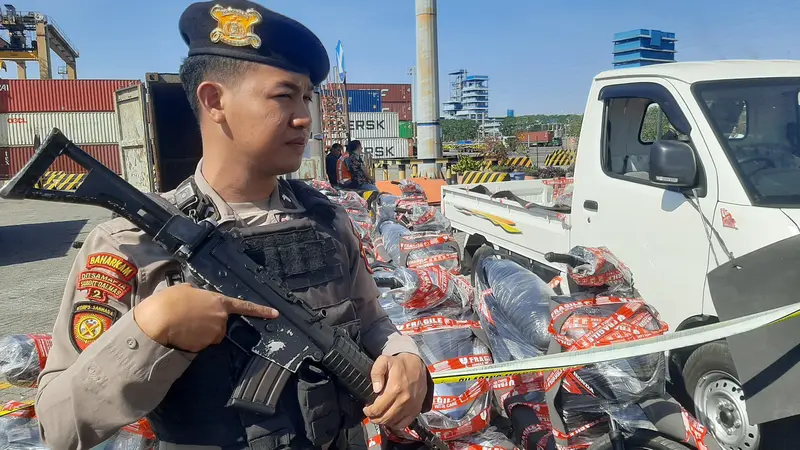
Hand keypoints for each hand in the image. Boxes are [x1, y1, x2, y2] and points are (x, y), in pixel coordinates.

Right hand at [133, 283, 278, 351]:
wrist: (159, 321)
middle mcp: (220, 318)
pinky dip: (191, 341)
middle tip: (188, 317)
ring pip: (209, 335)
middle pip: (219, 324)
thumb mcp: (185, 290)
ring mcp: (213, 334)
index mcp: (218, 301)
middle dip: (207, 322)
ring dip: (199, 333)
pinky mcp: (204, 346)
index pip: (244, 306)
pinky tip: (180, 334)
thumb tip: (196, 297)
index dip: (260, 310)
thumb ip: (197, 294)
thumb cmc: (170, 301)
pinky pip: (200, 344)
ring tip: (181, 325)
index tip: (275, 314)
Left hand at [363, 353, 428, 428]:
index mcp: (395, 389)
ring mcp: (411, 406)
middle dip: (374, 418)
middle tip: (371, 413)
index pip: (377, 409)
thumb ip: (376, 372)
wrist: (418, 365)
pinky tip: (390, 418)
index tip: (366, 408)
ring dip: (383, 421)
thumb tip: (376, 388)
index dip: (369, 412)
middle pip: (384, 418)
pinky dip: (395, 424)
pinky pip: (404, 424)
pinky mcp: (416, 410)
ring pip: (393, 423)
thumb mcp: (384, 361)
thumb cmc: (400, 364)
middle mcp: (404, 400)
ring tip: (379, 415)